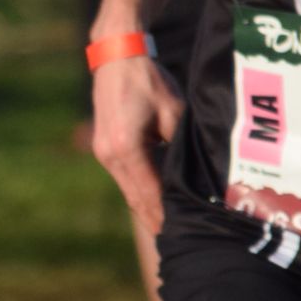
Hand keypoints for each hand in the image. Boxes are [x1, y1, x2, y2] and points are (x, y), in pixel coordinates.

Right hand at [91, 49, 180, 234]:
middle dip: (155, 221)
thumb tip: (197, 174)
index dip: (166, 216)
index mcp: (126, 148)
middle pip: (136, 199)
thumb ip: (181, 146)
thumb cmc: (150, 81)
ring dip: (147, 209)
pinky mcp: (104, 147)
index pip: (150, 193)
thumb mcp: (174, 112)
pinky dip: (140, 192)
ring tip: (167, 229)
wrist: (117, 57)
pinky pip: (125, 178)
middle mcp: (109, 155)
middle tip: (177, 243)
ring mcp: (103, 152)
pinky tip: (154, 203)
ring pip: (129, 191)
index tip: (181, 234)